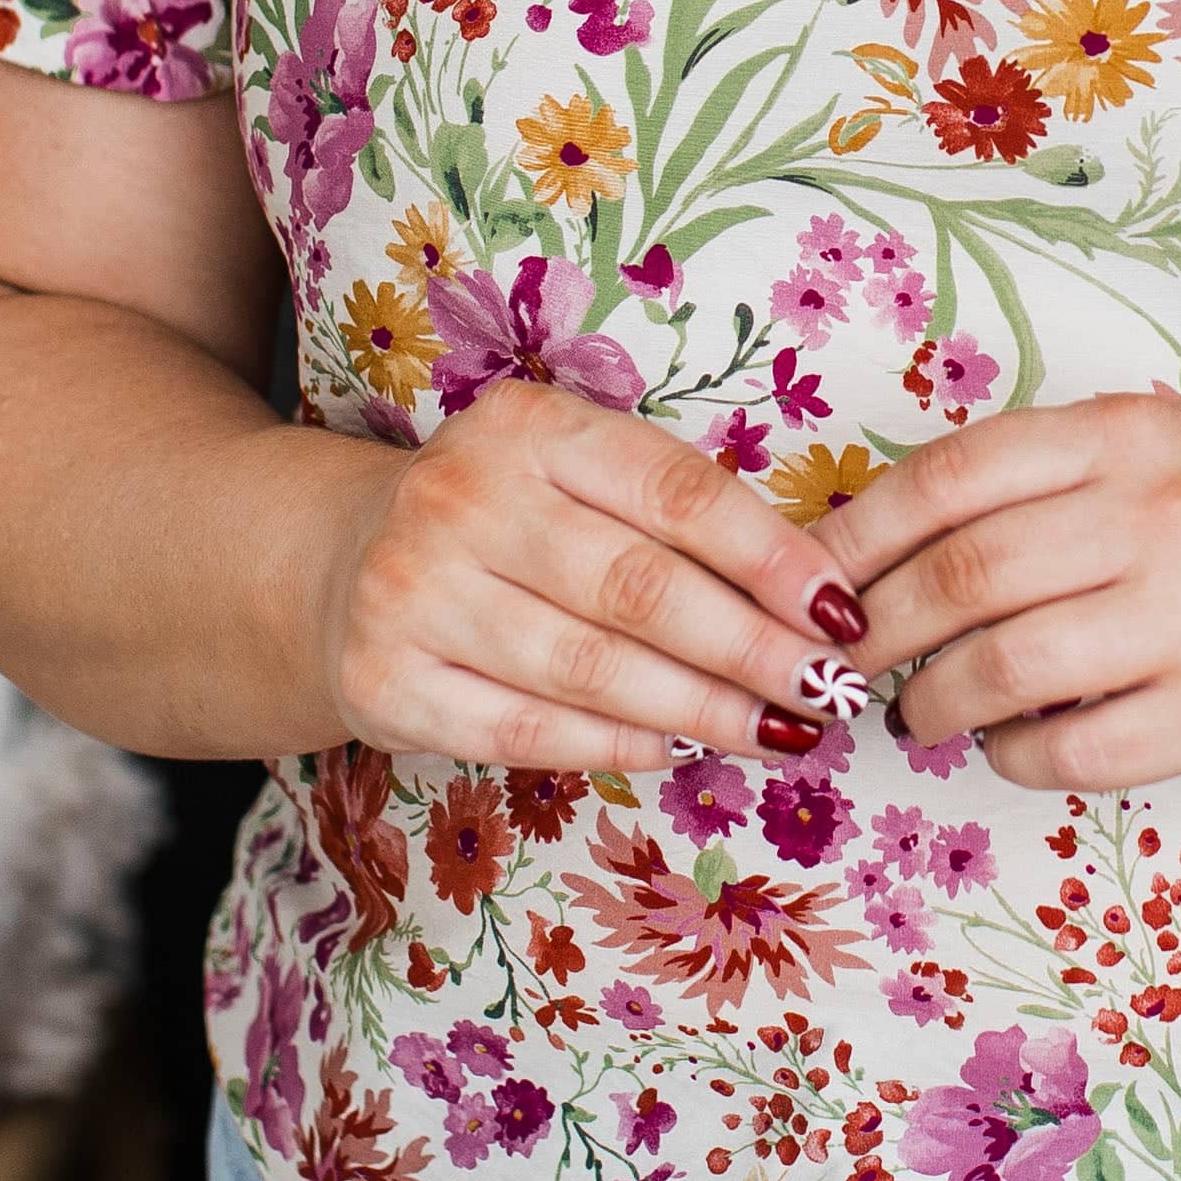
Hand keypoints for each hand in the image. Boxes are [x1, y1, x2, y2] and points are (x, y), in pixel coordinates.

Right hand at [313, 382, 871, 773]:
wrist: (337, 562)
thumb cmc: (504, 518)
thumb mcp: (574, 473)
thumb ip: (673, 514)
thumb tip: (814, 599)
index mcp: (530, 427)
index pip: (677, 493)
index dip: (772, 558)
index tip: (842, 614)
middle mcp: (463, 497)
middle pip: (640, 588)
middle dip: (752, 649)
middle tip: (827, 693)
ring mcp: (413, 591)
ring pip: (589, 669)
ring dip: (700, 711)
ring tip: (778, 734)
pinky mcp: (385, 681)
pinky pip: (524, 732)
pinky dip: (614, 748)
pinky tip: (677, 753)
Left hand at [826, 393, 1180, 789]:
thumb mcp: (1150, 451)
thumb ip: (1032, 483)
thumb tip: (872, 551)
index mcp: (1128, 435)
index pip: (952, 479)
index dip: (857, 536)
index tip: (810, 583)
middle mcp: (1163, 514)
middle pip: (964, 580)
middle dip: (879, 633)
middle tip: (847, 663)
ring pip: (1007, 671)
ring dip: (935, 703)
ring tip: (921, 711)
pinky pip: (1077, 751)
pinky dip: (1015, 755)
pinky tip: (1011, 744)